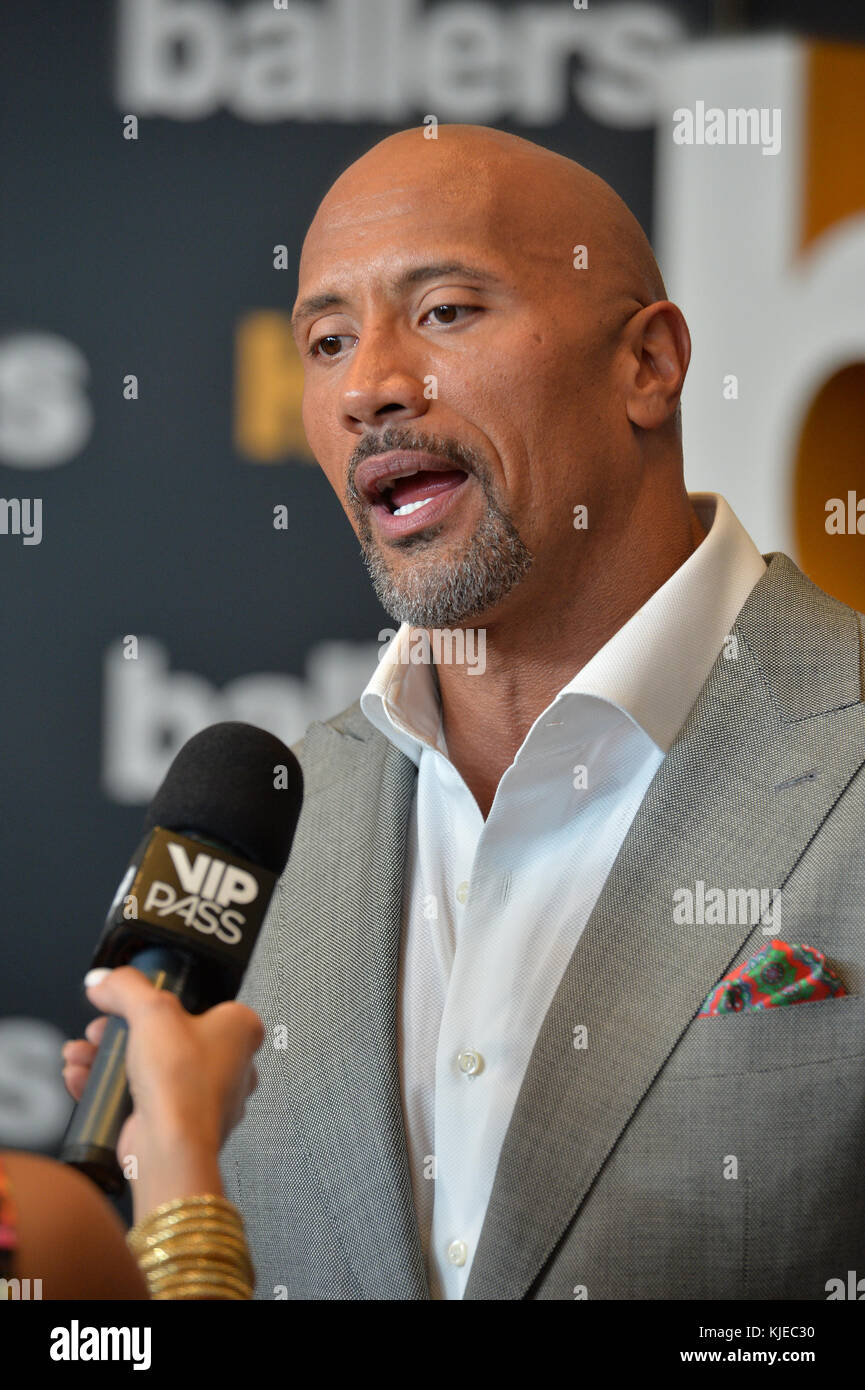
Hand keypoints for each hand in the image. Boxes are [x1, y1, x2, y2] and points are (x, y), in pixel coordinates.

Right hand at [62, 967, 263, 1219]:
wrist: (171, 1149)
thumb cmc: (183, 1083)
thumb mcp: (152, 1011)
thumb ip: (126, 987)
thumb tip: (106, 980)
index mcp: (240, 1030)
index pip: (199, 1001)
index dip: (159, 999)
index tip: (132, 1000)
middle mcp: (230, 1065)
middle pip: (165, 1035)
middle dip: (121, 1031)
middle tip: (101, 1029)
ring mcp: (203, 1098)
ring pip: (149, 1067)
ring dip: (106, 1058)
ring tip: (83, 1054)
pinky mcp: (176, 1123)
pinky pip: (139, 1098)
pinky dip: (107, 1088)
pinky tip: (82, 1078)